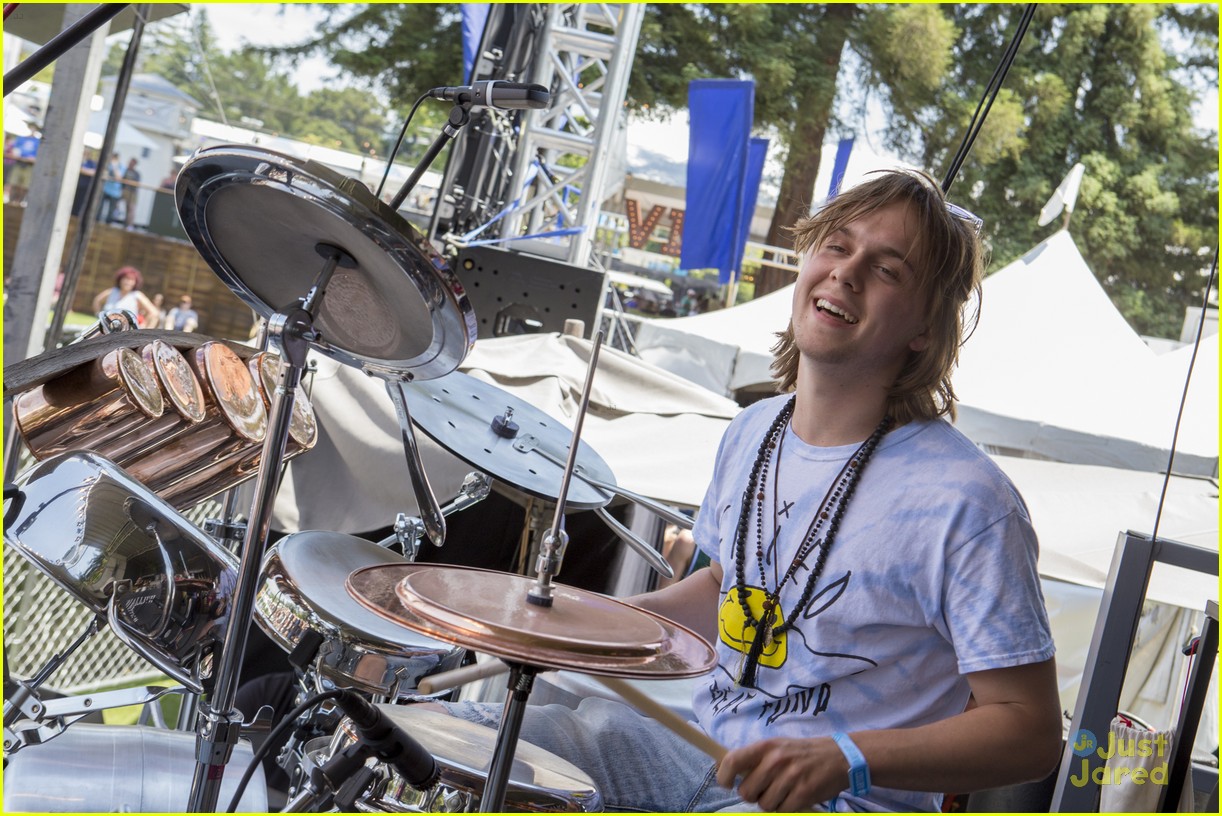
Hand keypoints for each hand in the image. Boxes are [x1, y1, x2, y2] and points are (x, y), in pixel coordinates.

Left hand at [717, 736, 849, 811]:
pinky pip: (782, 811)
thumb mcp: (778, 746)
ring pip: (764, 805)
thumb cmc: (802, 753)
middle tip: (765, 789)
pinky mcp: (804, 793)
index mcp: (766, 746)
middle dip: (753, 795)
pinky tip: (794, 797)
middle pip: (746, 791)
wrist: (839, 756)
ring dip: (771, 803)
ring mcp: (790, 777)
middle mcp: (775, 760)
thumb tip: (727, 769)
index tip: (725, 784)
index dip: (723, 775)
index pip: (733, 760)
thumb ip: (755, 758)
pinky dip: (786, 809)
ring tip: (783, 792)